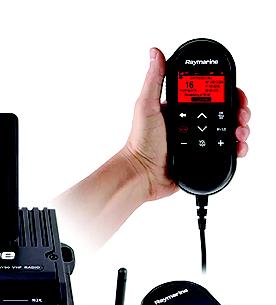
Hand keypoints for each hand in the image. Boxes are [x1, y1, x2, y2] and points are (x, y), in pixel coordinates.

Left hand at [123, 47, 250, 201]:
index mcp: (180, 109)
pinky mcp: (202, 158)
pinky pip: (224, 152)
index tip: (234, 93)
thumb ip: (154, 80)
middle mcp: (190, 124)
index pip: (209, 95)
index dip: (225, 92)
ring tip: (240, 132)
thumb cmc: (140, 142)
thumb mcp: (146, 106)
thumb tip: (155, 52)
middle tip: (241, 114)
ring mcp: (197, 141)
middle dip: (238, 111)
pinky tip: (237, 147)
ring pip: (228, 131)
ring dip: (240, 129)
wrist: (142, 174)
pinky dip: (235, 149)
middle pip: (223, 112)